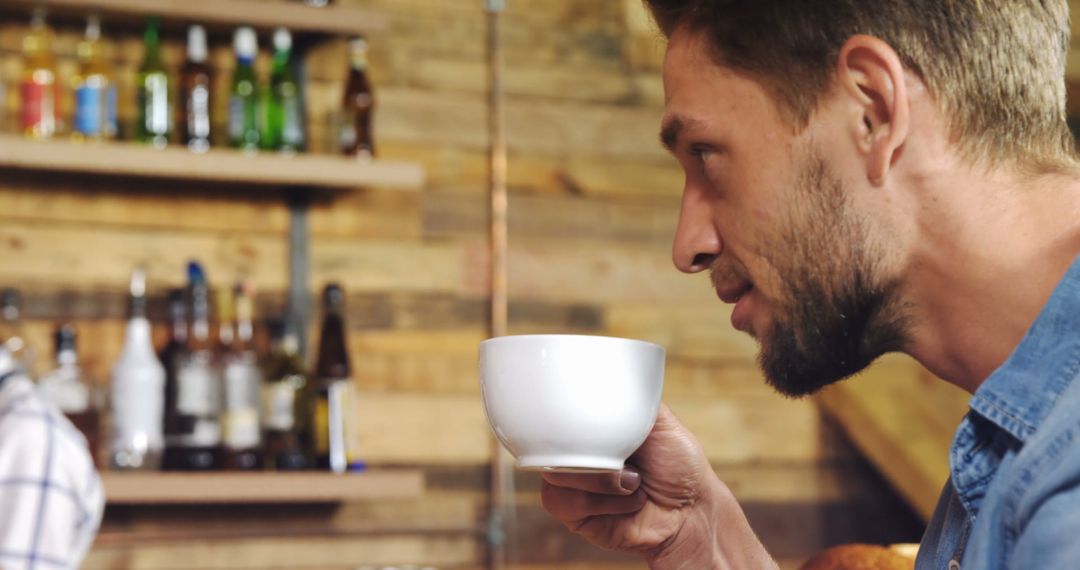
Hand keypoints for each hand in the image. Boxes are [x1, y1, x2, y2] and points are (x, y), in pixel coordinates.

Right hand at [540, 404, 775, 568]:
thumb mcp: (658, 418)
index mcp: (591, 426)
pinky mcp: (572, 513)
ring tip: (634, 481)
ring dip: (602, 478)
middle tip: (625, 457)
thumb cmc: (679, 465)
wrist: (691, 511)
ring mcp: (571, 482)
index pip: (556, 411)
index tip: (588, 419)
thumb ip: (629, 397)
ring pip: (554, 473)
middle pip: (549, 441)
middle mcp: (577, 452)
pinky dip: (600, 501)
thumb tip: (606, 376)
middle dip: (589, 449)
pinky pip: (563, 501)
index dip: (561, 412)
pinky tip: (626, 501)